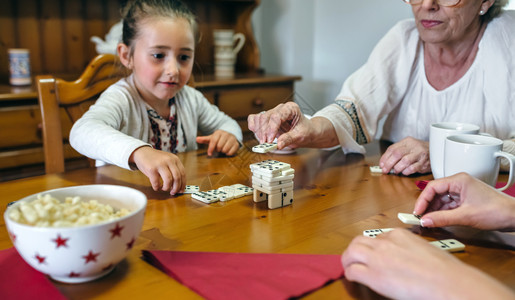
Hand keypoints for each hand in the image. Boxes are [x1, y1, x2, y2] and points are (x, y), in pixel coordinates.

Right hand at [130, 146, 185, 194]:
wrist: (142, 152)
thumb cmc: (156, 159)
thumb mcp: (168, 160)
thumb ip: (174, 169)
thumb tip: (179, 185)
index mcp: (175, 159)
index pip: (183, 174)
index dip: (182, 184)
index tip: (181, 190)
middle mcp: (169, 160)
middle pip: (177, 178)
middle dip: (176, 188)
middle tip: (173, 192)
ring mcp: (160, 164)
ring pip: (168, 180)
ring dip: (167, 188)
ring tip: (164, 188)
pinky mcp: (151, 169)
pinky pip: (156, 182)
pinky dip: (157, 187)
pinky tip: (157, 187)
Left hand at [196, 130, 239, 156]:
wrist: (230, 135)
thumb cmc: (219, 138)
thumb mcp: (212, 138)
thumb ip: (204, 139)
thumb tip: (196, 139)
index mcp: (219, 132)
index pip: (214, 141)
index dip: (211, 148)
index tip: (209, 154)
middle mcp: (226, 134)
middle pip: (219, 146)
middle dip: (217, 149)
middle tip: (218, 149)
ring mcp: (232, 139)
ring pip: (225, 149)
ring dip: (222, 151)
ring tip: (222, 149)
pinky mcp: (237, 144)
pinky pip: (231, 152)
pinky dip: (228, 153)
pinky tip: (227, 151)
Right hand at [247, 102, 337, 148]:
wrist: (306, 131)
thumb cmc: (305, 130)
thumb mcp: (301, 136)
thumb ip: (289, 139)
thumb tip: (278, 144)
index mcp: (291, 108)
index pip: (277, 116)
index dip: (271, 129)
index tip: (270, 140)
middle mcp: (280, 109)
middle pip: (266, 117)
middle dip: (264, 132)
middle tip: (265, 144)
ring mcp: (272, 112)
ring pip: (259, 118)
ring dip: (259, 131)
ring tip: (263, 142)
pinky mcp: (267, 118)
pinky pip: (255, 118)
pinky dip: (253, 126)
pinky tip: (256, 133)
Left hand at [342, 229, 512, 299]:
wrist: (449, 283)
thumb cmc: (446, 271)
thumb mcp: (425, 250)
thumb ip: (409, 250)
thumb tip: (406, 260)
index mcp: (399, 234)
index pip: (378, 237)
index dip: (375, 248)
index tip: (376, 256)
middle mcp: (385, 242)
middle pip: (359, 240)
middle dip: (356, 250)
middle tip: (355, 259)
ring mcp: (378, 257)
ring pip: (350, 252)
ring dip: (348, 260)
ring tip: (350, 267)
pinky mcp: (373, 275)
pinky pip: (352, 271)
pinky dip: (350, 275)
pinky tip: (355, 280)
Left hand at [379, 137, 429, 174]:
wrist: (437, 151)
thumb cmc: (418, 151)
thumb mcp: (408, 147)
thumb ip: (397, 152)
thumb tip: (384, 163)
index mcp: (407, 141)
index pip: (392, 148)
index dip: (385, 158)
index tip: (381, 165)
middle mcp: (414, 146)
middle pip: (397, 154)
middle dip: (389, 164)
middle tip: (385, 170)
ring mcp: (420, 154)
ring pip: (405, 161)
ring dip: (397, 168)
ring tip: (395, 171)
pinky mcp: (424, 163)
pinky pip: (412, 168)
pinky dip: (406, 171)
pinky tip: (404, 172)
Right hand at [413, 173, 514, 230]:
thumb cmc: (497, 211)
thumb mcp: (465, 216)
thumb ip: (442, 218)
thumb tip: (425, 221)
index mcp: (459, 180)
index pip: (432, 187)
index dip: (422, 200)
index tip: (417, 212)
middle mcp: (459, 183)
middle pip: (436, 193)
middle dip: (428, 206)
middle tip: (421, 218)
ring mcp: (463, 191)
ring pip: (441, 199)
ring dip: (435, 210)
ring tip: (429, 221)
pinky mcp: (466, 200)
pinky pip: (449, 205)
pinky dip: (443, 212)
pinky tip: (438, 220)